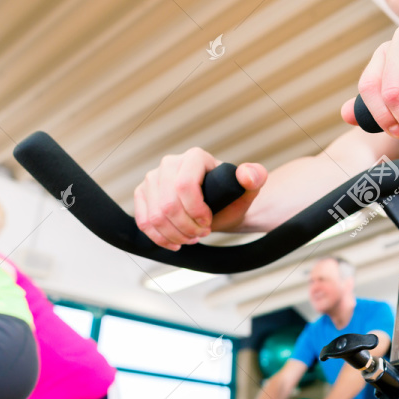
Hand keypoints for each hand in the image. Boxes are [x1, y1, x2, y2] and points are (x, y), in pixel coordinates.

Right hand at [134, 147, 266, 249]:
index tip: (209, 223)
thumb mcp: (249, 189)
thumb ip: (255, 177)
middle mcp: (169, 163)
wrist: (220, 207)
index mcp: (194, 157)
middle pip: (168, 204)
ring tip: (192, 238)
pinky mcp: (142, 194)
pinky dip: (160, 238)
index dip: (195, 211)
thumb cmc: (233, 197)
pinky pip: (144, 221)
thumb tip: (247, 175)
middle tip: (202, 234)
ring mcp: (153, 178)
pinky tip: (176, 242)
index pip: (184, 185)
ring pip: (155, 216)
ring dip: (175, 235)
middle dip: (186, 227)